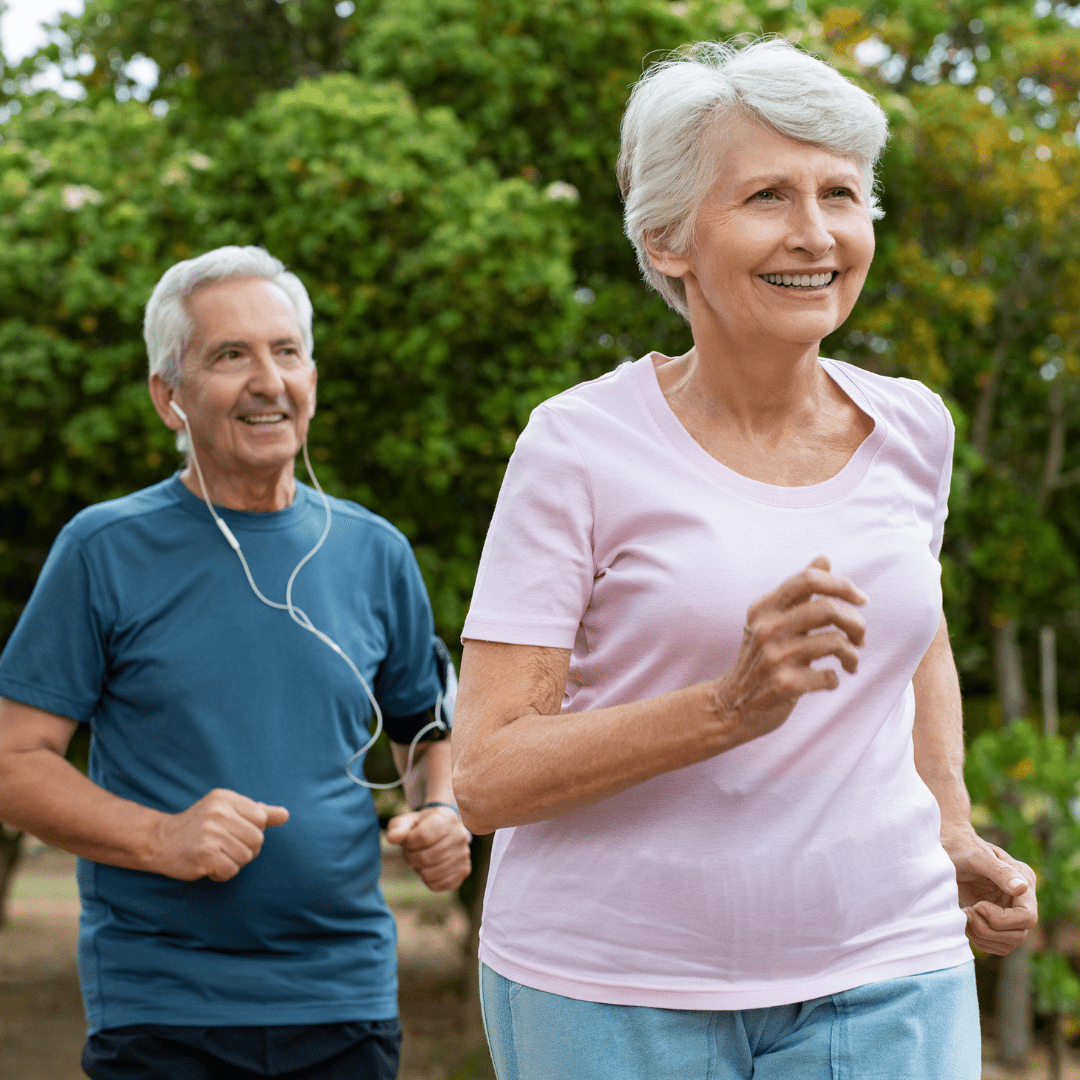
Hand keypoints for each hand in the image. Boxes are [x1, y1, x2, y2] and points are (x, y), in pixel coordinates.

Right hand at [147, 788, 288, 881]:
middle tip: (225, 848)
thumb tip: (285, 815)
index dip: (253, 831)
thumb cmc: (199, 826)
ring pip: (246, 857)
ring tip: (216, 855)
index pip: (261, 818)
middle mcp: (219, 813)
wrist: (159, 841)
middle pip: (257, 839)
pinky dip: (223, 873)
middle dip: (246, 849)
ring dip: (234, 862)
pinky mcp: (204, 855)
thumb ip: (257, 812)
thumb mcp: (226, 810)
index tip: (235, 833)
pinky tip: (210, 866)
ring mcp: (211, 834)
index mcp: (226, 798)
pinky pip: (231, 870)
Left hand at [386, 805, 471, 891]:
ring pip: (431, 874)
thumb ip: (398, 827)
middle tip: (411, 852)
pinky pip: (439, 885)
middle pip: (426, 857)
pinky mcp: (464, 871)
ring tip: (422, 859)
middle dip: (411, 857)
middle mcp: (459, 836)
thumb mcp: (408, 820)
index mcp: (446, 819)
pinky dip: (428, 880)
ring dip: (419, 869)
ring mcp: (464, 855)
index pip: (423, 836)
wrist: (444, 828)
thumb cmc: (422, 825)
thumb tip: (392, 838)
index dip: (409, 843)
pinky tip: (430, 868)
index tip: (407, 841)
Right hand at [714, 556, 866, 746]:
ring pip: (835, 642)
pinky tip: (828, 680)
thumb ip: (798, 592)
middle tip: (860, 636)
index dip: (841, 584)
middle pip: (827, 608)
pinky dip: (835, 679)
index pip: (807, 579)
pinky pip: (829, 675)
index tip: (861, 599)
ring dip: (852, 653)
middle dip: (855, 622)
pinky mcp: (785, 685)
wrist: (731, 706)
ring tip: (850, 662)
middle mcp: (767, 628)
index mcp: (764, 608)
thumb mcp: (770, 621)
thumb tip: (824, 559)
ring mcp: (775, 656)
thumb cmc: (759, 659)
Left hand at [942, 824, 1036, 953]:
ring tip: (965, 915)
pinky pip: (997, 944)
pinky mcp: (997, 919)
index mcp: (1024, 880)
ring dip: (983, 936)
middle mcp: (1021, 899)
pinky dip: (980, 940)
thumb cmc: (961, 846)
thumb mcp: (977, 856)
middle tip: (967, 912)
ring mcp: (1010, 910)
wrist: (946, 847)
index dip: (1002, 919)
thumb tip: (1022, 888)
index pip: (1027, 917)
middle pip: (1018, 935)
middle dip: (989, 929)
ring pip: (1008, 943)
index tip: (977, 905)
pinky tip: (966, 922)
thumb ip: (1000, 871)